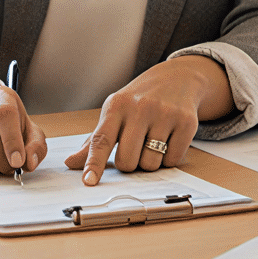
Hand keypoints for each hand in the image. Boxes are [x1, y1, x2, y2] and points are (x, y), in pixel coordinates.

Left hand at [64, 55, 232, 184]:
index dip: (94, 163)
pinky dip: (169, 158)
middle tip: (135, 148)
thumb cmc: (140, 99)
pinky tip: (169, 139)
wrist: (178, 78)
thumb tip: (70, 163)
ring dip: (150, 162)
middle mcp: (140, 108)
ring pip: (151, 164)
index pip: (101, 140)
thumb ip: (94, 140)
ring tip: (153, 141)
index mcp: (116, 106)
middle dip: (130, 164)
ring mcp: (164, 114)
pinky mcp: (186, 122)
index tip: (88, 181)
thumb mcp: (115, 112)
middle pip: (127, 161)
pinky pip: (173, 160)